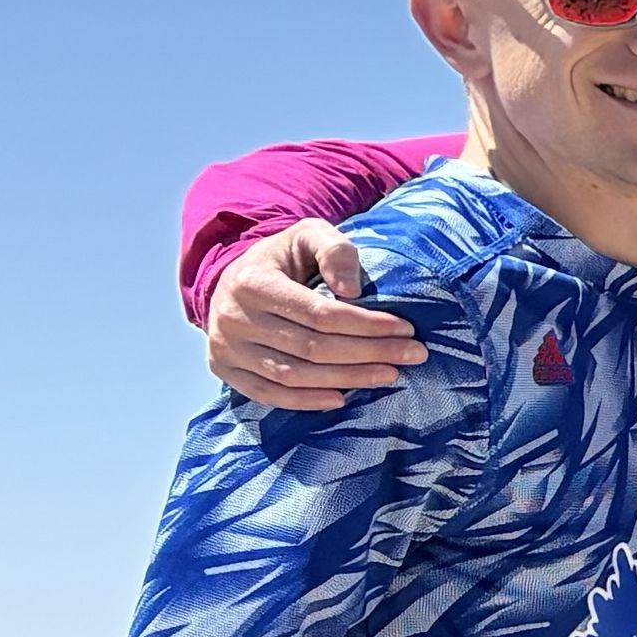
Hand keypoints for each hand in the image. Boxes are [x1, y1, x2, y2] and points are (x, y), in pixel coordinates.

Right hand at [211, 223, 414, 411]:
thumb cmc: (283, 258)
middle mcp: (233, 318)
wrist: (233, 279)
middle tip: (412, 355)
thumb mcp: (308, 235)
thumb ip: (334, 250)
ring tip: (389, 375)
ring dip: (348, 380)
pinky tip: (343, 398)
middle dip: (369, 353)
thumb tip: (352, 291)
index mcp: (253, 283)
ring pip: (294, 376)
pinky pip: (269, 394)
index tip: (406, 329)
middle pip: (312, 348)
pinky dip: (307, 401)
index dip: (367, 324)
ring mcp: (226, 348)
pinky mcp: (225, 370)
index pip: (320, 313)